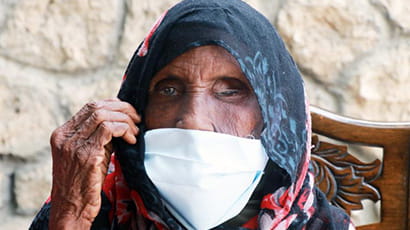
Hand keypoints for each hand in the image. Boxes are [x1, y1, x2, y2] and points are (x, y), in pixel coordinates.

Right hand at [48, 99, 139, 228]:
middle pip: (97, 107)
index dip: (113, 105)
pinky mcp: (86, 154)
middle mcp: (65, 136)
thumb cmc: (83, 184)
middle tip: (136, 119)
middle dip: (122, 109)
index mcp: (62, 134)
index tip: (129, 113)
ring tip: (135, 133)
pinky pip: (109, 129)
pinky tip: (131, 141)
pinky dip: (124, 130)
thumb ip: (98, 137)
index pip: (90, 107)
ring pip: (104, 115)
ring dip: (125, 121)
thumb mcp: (87, 154)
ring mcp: (74, 144)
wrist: (72, 209)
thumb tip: (121, 121)